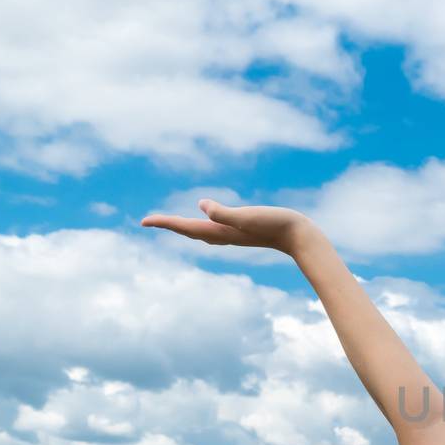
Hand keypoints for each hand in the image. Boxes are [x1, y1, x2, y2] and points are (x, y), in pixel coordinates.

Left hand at [141, 199, 315, 255]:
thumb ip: (223, 213)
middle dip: (169, 225)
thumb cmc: (276, 224)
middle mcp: (224, 235)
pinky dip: (203, 225)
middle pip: (188, 230)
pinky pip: (215, 229)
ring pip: (201, 232)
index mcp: (221, 231)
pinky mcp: (244, 231)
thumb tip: (201, 206)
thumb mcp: (247, 216)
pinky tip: (206, 220)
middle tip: (148, 222)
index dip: (164, 223)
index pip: (185, 227)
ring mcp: (234, 235)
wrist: (302, 238)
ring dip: (184, 227)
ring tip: (171, 223)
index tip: (143, 221)